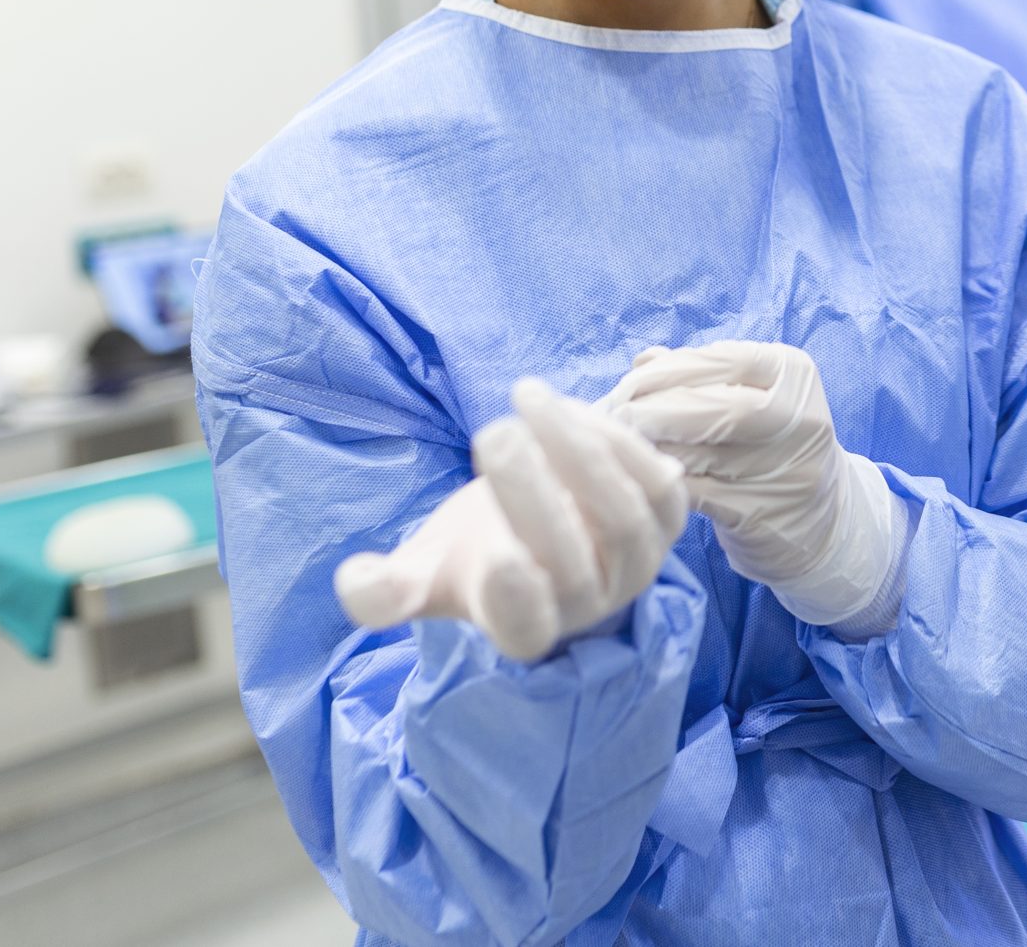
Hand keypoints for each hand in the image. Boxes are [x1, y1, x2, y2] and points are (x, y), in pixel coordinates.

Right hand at [334, 381, 687, 661]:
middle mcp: (591, 607)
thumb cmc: (473, 549)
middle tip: (490, 434)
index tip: (492, 556)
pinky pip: (657, 482)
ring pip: (625, 515)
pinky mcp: (666, 522)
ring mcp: (638, 565)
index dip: (515, 598)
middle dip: (532, 494)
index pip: (528, 628)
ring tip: (526, 397)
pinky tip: (562, 408)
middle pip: (574, 562)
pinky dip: (615, 438)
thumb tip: (359, 582)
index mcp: (525, 628)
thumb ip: (388, 588)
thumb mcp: (424, 569)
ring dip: (578, 449)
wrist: (536, 521)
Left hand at [608, 341, 904, 632]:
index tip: (629, 383)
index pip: (722, 360)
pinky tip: (642, 477)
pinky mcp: (762, 514)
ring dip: (649, 448)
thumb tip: (643, 360)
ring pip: (697, 453)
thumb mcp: (752, 397)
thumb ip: (700, 375)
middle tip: (614, 416)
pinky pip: (694, 493)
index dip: (668, 371)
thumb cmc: (768, 445)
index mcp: (794, 375)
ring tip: (619, 445)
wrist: (819, 520)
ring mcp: (785, 470)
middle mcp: (800, 419)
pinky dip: (662, 482)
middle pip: (712, 407)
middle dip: (653, 410)